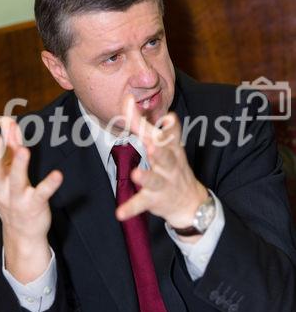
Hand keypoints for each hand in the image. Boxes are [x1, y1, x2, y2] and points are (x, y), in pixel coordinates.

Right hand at [0, 117, 62, 280]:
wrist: (22, 233)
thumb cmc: (12, 194)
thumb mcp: (6, 170)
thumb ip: (9, 142)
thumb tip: (5, 118)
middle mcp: (1, 188)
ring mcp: (17, 197)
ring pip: (16, 180)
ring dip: (19, 166)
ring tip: (24, 151)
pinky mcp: (34, 204)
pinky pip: (42, 193)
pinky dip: (49, 184)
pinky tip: (58, 175)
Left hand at [116, 96, 208, 233]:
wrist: (190, 202)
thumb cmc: (171, 165)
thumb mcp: (161, 144)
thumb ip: (142, 123)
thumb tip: (128, 99)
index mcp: (172, 149)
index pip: (171, 135)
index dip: (171, 126)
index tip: (169, 116)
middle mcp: (170, 165)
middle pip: (165, 156)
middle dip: (159, 150)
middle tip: (151, 144)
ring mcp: (163, 183)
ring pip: (155, 180)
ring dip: (147, 177)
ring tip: (137, 174)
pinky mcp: (154, 199)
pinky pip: (141, 204)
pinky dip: (131, 209)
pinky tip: (120, 213)